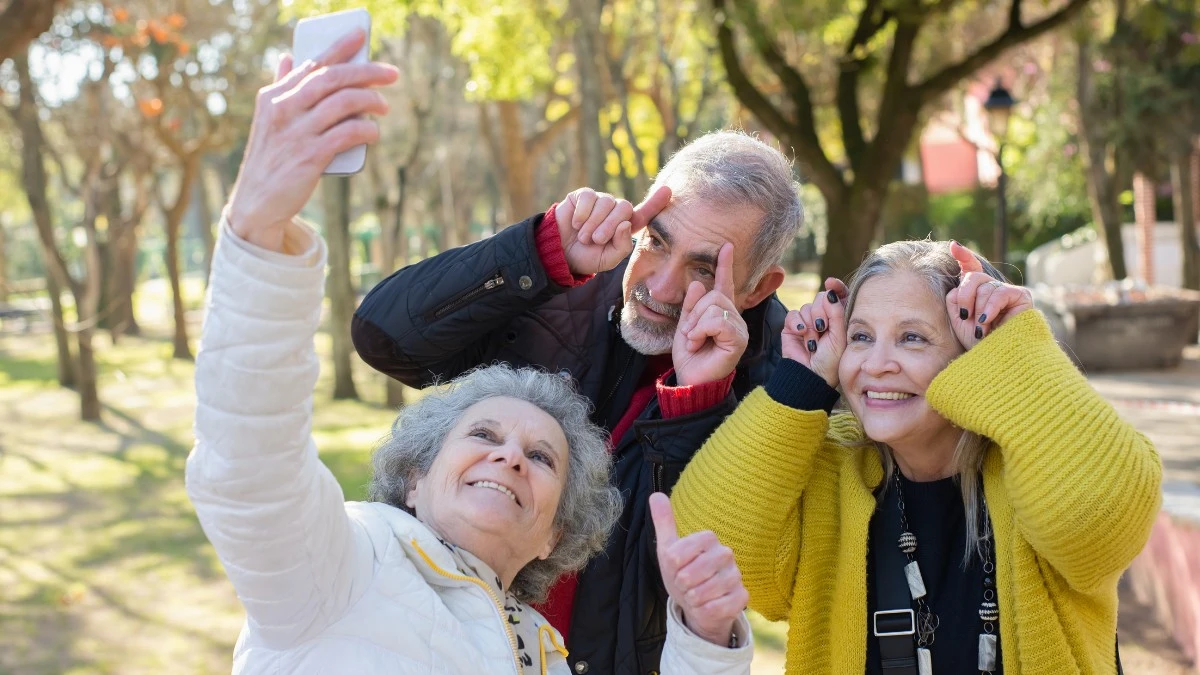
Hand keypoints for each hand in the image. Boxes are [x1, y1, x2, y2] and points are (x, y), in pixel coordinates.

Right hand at [226, 30, 397, 251]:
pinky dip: (366, 129)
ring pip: (343, 103)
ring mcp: (297, 133)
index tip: (360, 35)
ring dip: (371, 101)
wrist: (257, 202)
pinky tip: (374, 131)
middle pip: (332, 79)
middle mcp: (283, 109)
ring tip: (384, 106)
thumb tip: (286, 57)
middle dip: (366, 71)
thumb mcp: (268, 119)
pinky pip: (347, 134)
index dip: (339, 47)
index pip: (312, 64)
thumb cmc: (270, 158)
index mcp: (274, 96)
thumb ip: (281, 88)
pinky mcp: (310, 157)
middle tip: (391, 74)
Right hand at [555, 185, 671, 275]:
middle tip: (596, 240)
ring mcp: (600, 201)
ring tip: (583, 237)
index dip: (656, 202)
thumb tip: (626, 223)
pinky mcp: (583, 196)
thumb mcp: (607, 259)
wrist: (560, 253)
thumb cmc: (587, 257)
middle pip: (624, 207)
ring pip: (606, 203)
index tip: (667, 190)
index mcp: (625, 227)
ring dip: (593, 223)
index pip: (644, 213)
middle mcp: (615, 211)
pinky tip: (576, 223)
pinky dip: (582, 213)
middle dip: (610, 226)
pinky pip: (589, 197)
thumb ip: (622, 246)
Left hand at [650, 493, 746, 646]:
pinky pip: (716, 608)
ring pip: (702, 593)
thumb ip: (664, 522)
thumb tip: (656, 495)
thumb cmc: (683, 573)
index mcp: (708, 539)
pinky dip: (704, 611)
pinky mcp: (742, 597)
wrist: (698, 605)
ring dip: (692, 599)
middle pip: (688, 574)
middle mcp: (726, 554)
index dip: (671, 567)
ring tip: (695, 595)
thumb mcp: (668, 549)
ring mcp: (736, 576)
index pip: (677, 554)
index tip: (676, 569)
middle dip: (681, 585)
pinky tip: (706, 607)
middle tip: (685, 585)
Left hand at [672, 244, 748, 385]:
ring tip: (694, 340)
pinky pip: (718, 321)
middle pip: (714, 295)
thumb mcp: (685, 324)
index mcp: (720, 312)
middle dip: (694, 312)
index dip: (725, 265)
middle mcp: (733, 317)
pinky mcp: (738, 339)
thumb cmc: (690, 355)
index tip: (726, 246)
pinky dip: (701, 330)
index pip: (724, 285)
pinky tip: (698, 343)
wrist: (690, 379)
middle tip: (689, 333)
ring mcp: (738, 328)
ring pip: (715, 306)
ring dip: (696, 324)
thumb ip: (691, 305)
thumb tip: (697, 282)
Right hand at [781, 278, 847, 387]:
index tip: (831, 283)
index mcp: (839, 319)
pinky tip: (802, 334)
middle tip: (822, 328)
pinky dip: (797, 323)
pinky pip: (793, 314)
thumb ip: (837, 313)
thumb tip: (830, 292)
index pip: (839, 296)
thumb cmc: (830, 361)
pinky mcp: (792, 327)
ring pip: (807, 307)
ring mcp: (807, 322)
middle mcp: (823, 318)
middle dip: (822, 311)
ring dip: (810, 324)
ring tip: (813, 341)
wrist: (810, 375)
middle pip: (821, 298)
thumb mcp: (839, 336)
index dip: (836, 288)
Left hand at [945, 241, 1033, 349]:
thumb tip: (962, 275)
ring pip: (985, 286)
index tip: (953, 246)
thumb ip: (956, 296)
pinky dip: (990, 307)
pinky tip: (987, 321)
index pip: (971, 269)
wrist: (995, 358)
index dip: (964, 257)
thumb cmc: (977, 343)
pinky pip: (1000, 292)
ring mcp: (1008, 291)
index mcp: (977, 293)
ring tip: (981, 329)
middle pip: (973, 276)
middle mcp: (993, 289)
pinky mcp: (1022, 296)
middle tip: (965, 316)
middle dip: (965, 296)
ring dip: (978, 310)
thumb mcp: (959, 318)